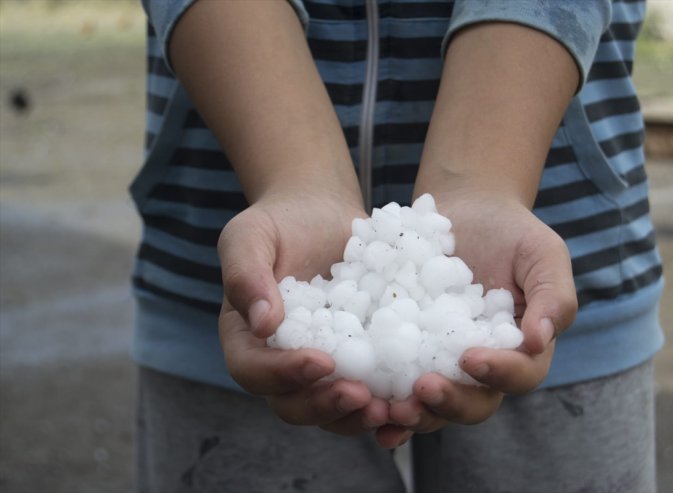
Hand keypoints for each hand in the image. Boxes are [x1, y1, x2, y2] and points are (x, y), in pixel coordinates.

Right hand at [218, 191, 395, 437]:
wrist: (321, 214)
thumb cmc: (280, 222)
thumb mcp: (251, 236)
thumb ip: (246, 275)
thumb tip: (262, 324)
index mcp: (246, 339)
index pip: (253, 371)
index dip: (283, 375)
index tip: (321, 362)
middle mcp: (280, 362)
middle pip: (292, 404)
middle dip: (325, 406)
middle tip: (362, 396)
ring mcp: (321, 366)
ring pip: (331, 410)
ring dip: (358, 416)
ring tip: (391, 408)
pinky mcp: (357, 360)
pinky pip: (368, 390)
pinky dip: (386, 399)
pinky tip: (413, 394)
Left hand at [388, 189, 577, 431]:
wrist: (463, 212)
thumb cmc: (511, 232)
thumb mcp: (543, 254)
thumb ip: (553, 296)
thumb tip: (539, 341)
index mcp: (521, 350)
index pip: (519, 375)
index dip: (499, 373)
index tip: (471, 357)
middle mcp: (481, 368)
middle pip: (473, 403)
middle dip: (450, 402)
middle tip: (424, 388)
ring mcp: (440, 364)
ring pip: (431, 406)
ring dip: (412, 415)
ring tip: (390, 408)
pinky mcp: (405, 353)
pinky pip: (393, 385)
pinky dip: (380, 400)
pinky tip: (362, 402)